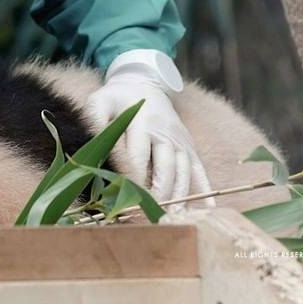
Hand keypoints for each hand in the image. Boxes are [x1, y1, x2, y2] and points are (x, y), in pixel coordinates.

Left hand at [87, 53, 213, 210]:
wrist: (144, 85)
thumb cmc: (117, 99)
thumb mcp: (100, 102)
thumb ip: (95, 121)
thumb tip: (93, 145)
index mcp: (142, 122)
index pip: (138, 155)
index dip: (134, 178)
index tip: (128, 200)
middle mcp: (164, 133)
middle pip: (165, 167)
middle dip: (161, 192)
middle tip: (154, 216)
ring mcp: (180, 141)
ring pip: (183, 171)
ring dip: (181, 196)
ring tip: (175, 218)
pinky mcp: (189, 147)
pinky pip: (199, 169)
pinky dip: (204, 189)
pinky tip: (208, 208)